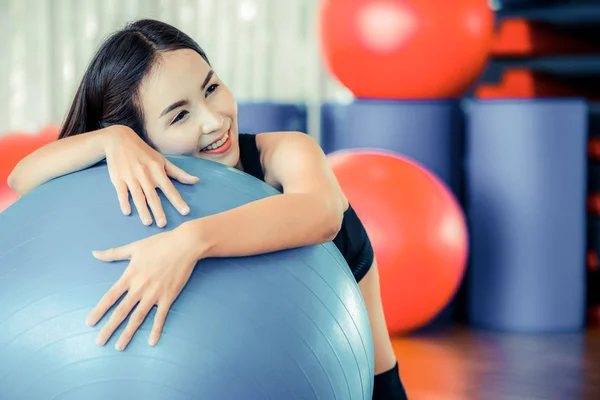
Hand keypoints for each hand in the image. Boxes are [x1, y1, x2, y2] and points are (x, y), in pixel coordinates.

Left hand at [86, 226, 199, 350]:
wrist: (185, 245)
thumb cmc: (160, 244)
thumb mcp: (134, 247)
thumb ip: (113, 253)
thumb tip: (94, 253)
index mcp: (130, 275)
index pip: (110, 297)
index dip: (99, 310)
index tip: (89, 322)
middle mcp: (140, 288)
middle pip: (121, 311)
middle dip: (109, 328)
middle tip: (99, 342)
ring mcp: (154, 294)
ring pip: (138, 317)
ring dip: (128, 333)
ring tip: (119, 347)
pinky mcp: (168, 297)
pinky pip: (161, 316)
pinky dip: (156, 329)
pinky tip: (152, 342)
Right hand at [102, 126, 198, 227]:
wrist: (119, 139)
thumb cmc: (144, 152)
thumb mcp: (162, 160)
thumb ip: (178, 173)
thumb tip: (196, 181)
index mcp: (157, 170)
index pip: (170, 188)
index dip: (178, 200)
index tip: (185, 212)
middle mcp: (145, 174)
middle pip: (153, 195)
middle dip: (158, 210)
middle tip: (163, 225)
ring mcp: (130, 176)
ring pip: (138, 196)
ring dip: (142, 210)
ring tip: (148, 222)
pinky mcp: (117, 178)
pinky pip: (121, 192)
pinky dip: (124, 201)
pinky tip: (127, 212)